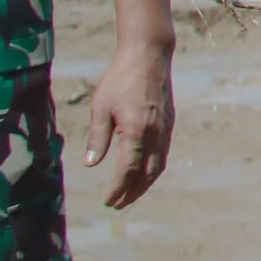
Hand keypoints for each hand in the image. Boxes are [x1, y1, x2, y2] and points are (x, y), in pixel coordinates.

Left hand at [83, 42, 174, 208]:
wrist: (148, 55)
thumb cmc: (120, 79)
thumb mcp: (101, 107)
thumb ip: (98, 138)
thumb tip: (91, 164)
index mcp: (136, 130)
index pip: (129, 170)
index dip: (118, 189)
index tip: (107, 201)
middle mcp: (155, 133)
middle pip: (148, 174)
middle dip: (133, 192)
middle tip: (117, 204)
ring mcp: (165, 128)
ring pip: (159, 165)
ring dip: (145, 183)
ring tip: (130, 194)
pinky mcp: (168, 123)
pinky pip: (163, 153)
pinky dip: (153, 168)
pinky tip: (143, 171)